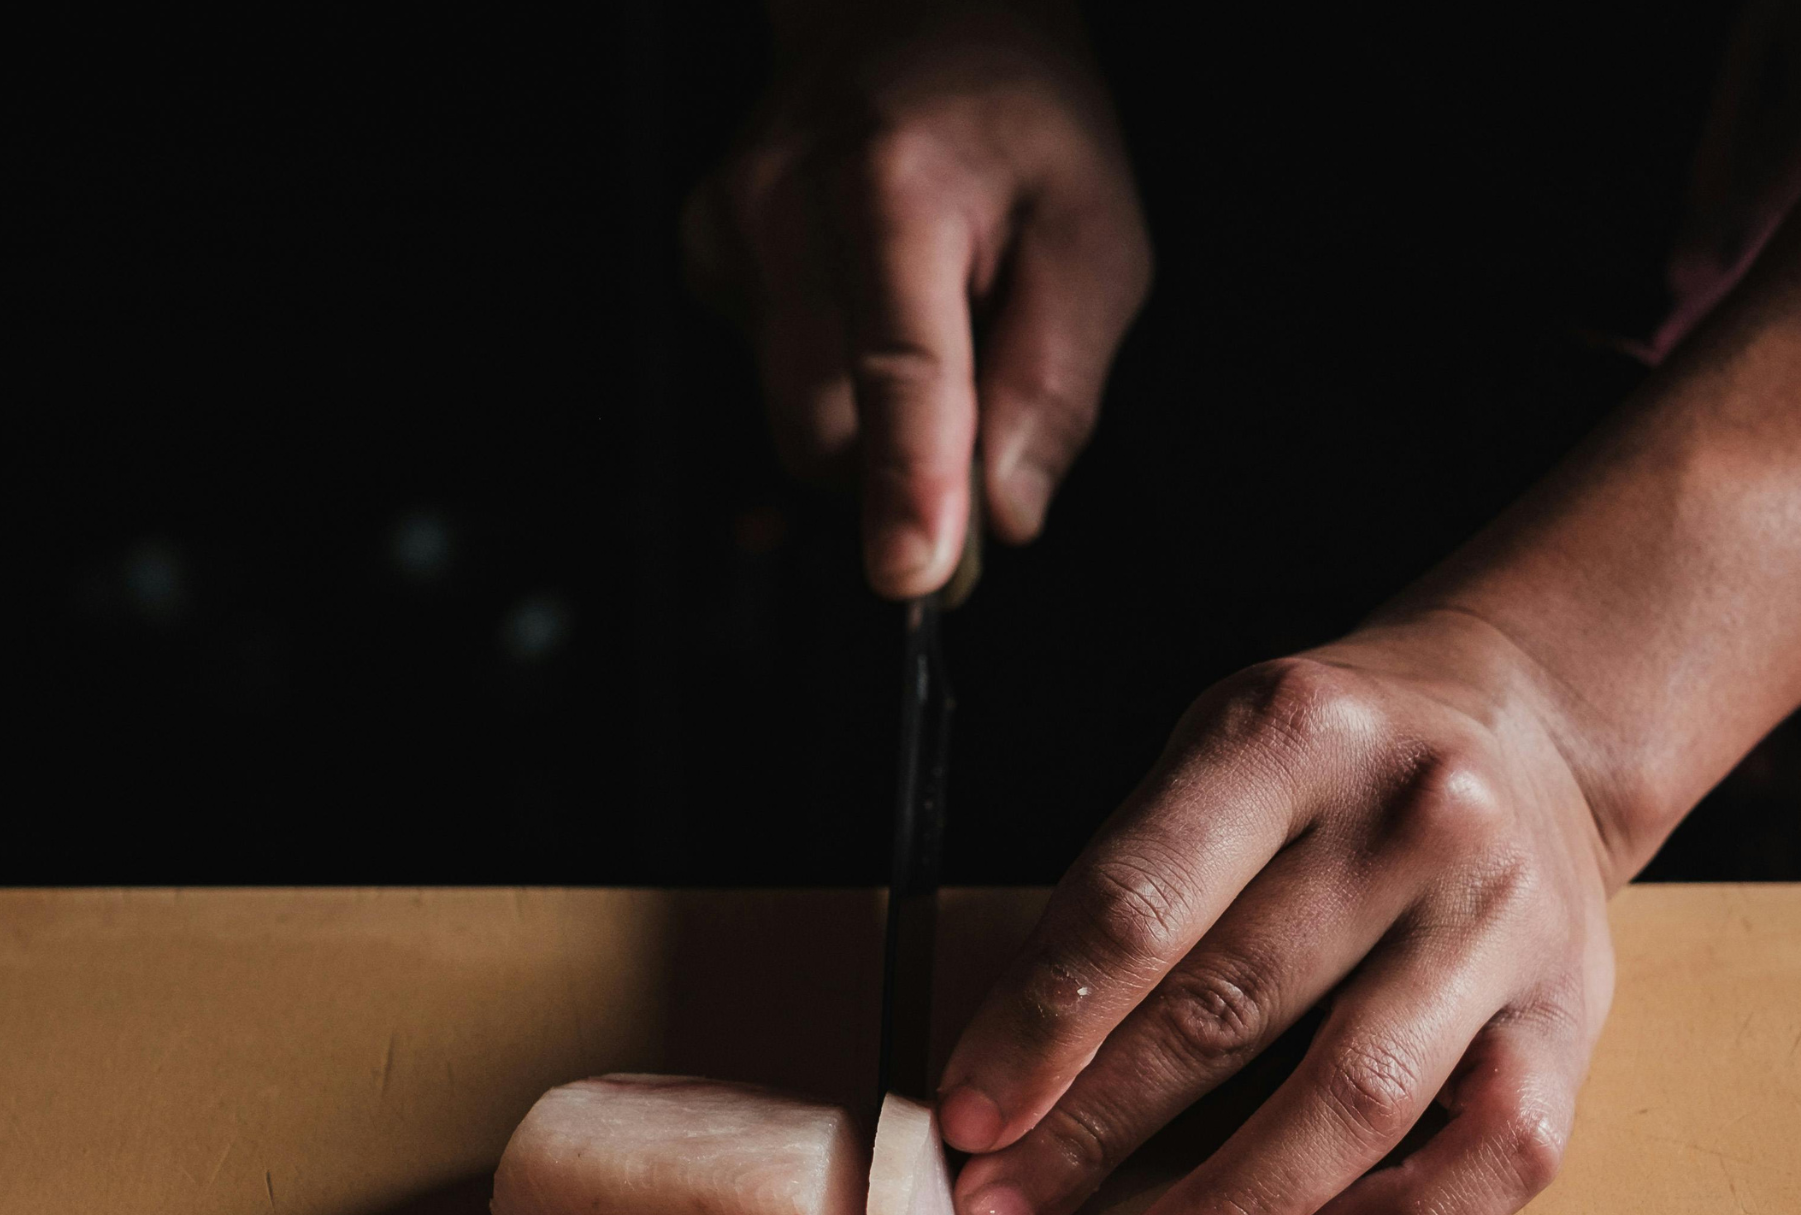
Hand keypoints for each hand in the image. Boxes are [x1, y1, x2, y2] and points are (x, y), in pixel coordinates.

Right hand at [685, 3, 1150, 598]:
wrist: (911, 16)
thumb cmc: (1020, 127)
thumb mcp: (1095, 237)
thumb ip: (1057, 382)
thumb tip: (1006, 515)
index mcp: (897, 183)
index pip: (901, 366)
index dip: (908, 481)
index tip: (914, 573)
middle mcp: (787, 200)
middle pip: (826, 423)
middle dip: (902, 471)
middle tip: (982, 440)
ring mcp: (729, 227)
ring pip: (793, 418)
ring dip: (870, 422)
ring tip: (932, 325)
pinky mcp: (705, 252)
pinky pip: (771, 379)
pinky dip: (832, 376)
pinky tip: (868, 303)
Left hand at [935, 613, 1619, 1214]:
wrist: (1527, 729)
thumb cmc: (1331, 770)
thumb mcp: (1217, 760)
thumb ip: (1128, 892)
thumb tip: (1013, 1080)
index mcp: (1290, 735)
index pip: (1138, 903)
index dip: (1040, 1024)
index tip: (971, 1119)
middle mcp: (1412, 818)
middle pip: (1228, 1005)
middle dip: (1095, 1133)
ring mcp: (1504, 919)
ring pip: (1355, 1096)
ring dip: (1226, 1212)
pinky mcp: (1574, 1012)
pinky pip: (1495, 1153)